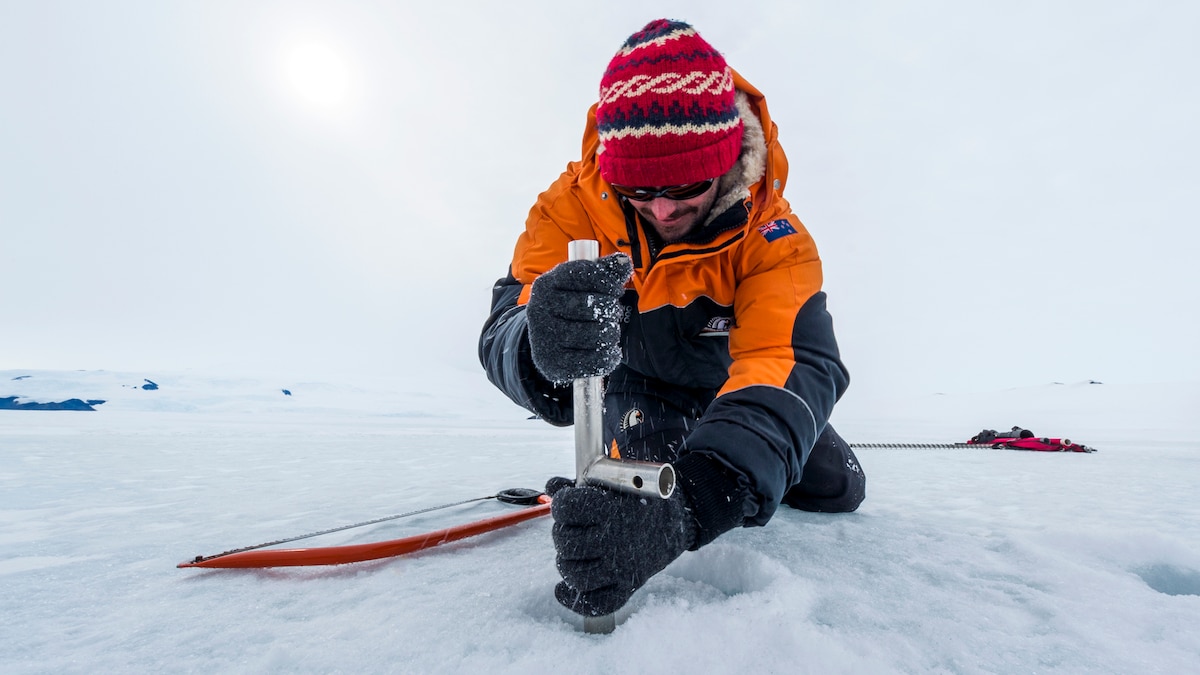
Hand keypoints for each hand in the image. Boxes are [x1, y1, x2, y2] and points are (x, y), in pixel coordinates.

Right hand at [526, 254, 632, 382]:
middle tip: (611, 313)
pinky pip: (593, 362)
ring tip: (609, 332)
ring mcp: (544, 338)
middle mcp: (539, 310)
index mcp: (545, 284)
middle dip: (611, 310)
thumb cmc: (569, 305)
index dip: (606, 281)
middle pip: (592, 306)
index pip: (583, 274)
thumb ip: (604, 270)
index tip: (615, 290)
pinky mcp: (553, 364)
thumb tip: (623, 261)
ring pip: (596, 335)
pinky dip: (609, 357)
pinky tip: (610, 351)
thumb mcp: (581, 284)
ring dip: (611, 334)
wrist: (545, 340)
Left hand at [545, 476, 695, 616]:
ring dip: (566, 564)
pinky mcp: (628, 587)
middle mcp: (617, 539)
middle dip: (562, 533)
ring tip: (573, 553)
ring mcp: (623, 566)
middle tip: (571, 529)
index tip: (566, 502)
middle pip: (567, 542)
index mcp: (612, 508)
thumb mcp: (613, 484)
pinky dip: (575, 600)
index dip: (561, 504)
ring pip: (575, 575)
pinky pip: (597, 604)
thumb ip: (581, 483)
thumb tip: (552, 486)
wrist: (675, 522)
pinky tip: (562, 588)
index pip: (567, 507)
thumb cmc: (637, 500)